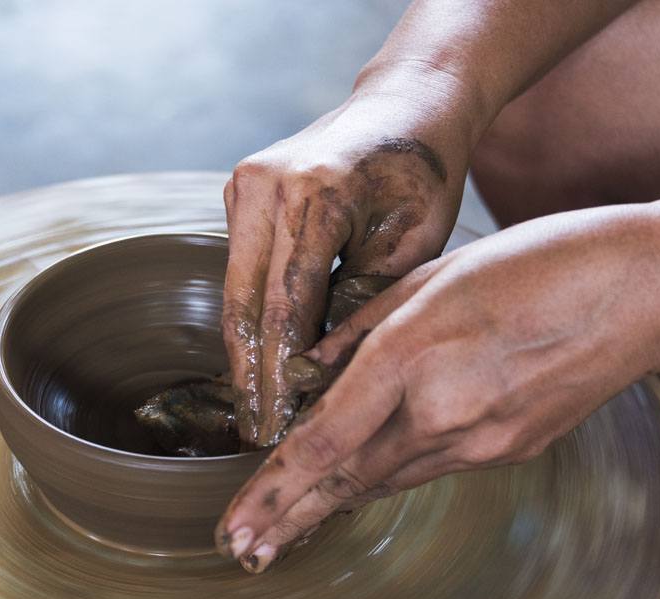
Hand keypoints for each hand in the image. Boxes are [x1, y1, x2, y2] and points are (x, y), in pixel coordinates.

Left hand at [216, 206, 659, 571]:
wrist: (642, 293)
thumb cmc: (537, 262)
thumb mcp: (433, 275)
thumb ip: (362, 327)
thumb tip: (312, 370)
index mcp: (413, 358)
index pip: (324, 442)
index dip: (272, 491)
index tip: (234, 528)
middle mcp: (443, 414)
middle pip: (346, 480)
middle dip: (287, 519)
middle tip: (241, 554)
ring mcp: (482, 442)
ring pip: (385, 478)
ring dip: (331, 502)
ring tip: (282, 528)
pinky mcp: (510, 450)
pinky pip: (429, 465)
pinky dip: (385, 473)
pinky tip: (359, 480)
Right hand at [222, 85, 470, 446]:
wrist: (405, 106)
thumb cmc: (423, 175)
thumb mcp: (414, 243)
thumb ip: (364, 303)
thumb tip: (321, 373)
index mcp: (316, 193)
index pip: (288, 306)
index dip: (281, 374)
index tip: (280, 426)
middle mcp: (266, 185)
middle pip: (246, 304)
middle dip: (252, 375)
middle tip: (256, 432)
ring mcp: (244, 184)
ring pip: (236, 291)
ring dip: (246, 351)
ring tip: (255, 409)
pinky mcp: (239, 191)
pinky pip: (240, 269)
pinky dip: (252, 316)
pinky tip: (261, 361)